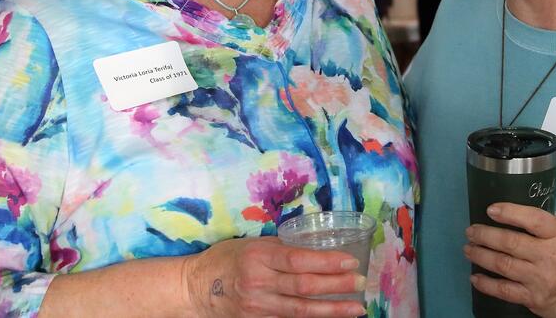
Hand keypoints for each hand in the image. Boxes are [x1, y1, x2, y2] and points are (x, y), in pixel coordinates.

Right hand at [184, 237, 366, 317]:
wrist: (194, 289)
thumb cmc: (225, 259)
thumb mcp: (251, 244)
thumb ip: (281, 247)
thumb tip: (315, 245)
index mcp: (258, 257)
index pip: (298, 260)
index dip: (326, 262)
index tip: (350, 261)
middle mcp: (259, 283)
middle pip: (304, 287)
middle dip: (336, 286)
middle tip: (361, 282)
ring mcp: (258, 307)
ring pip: (301, 310)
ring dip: (332, 310)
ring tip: (357, 308)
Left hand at [464, 204, 555, 317]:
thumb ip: (545, 222)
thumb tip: (517, 209)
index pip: (533, 219)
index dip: (510, 213)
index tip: (491, 209)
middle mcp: (550, 257)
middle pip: (511, 243)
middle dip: (486, 235)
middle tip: (472, 231)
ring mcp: (540, 279)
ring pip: (503, 265)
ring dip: (482, 255)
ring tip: (469, 248)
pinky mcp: (533, 298)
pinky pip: (504, 290)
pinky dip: (486, 284)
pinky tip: (475, 276)